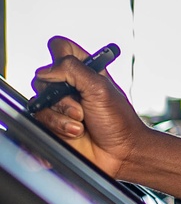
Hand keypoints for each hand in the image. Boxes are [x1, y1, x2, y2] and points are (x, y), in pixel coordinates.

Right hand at [31, 37, 149, 177]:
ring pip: (39, 102)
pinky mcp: (52, 125)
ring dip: (61, 116)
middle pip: (43, 78)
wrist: (120, 154)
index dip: (60, 56)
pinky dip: (57, 127)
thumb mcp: (100, 88)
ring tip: (80, 125)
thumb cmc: (119, 122)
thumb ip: (72, 70)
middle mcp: (69, 86)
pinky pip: (38, 121)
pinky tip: (74, 133)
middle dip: (62, 97)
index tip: (68, 70)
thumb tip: (46, 69)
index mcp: (85, 71)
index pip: (60, 48)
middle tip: (81, 109)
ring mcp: (59, 106)